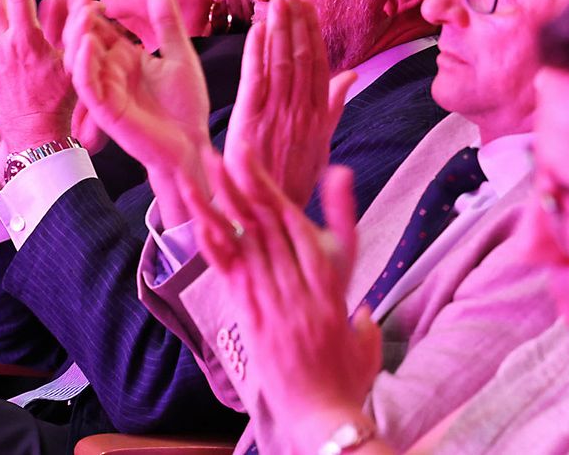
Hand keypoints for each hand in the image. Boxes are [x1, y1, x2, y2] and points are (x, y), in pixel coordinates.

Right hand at [66, 0, 213, 214]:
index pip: (99, 28)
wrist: (192, 143)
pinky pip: (89, 87)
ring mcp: (106, 92)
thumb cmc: (185, 105)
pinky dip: (85, 65)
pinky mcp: (107, 112)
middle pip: (83, 40)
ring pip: (80, 61)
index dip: (88, 8)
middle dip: (76, 17)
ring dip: (78, 37)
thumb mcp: (179, 55)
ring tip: (84, 13)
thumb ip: (167, 23)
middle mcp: (109, 73)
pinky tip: (87, 44)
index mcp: (123, 58)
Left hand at [192, 157, 379, 451]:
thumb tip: (362, 309)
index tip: (259, 166)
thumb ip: (364, 320)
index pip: (300, 228)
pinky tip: (202, 220)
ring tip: (211, 170)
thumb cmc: (347, 386)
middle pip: (273, 224)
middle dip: (250, 184)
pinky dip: (217, 244)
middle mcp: (303, 286)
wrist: (325, 419)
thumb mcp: (366, 343)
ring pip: (250, 240)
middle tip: (230, 150)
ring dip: (228, 202)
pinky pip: (233, 274)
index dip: (276, 193)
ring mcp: (277, 300)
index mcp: (332, 286)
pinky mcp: (254, 320)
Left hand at [223, 0, 352, 209]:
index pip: (318, 65)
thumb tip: (351, 74)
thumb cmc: (294, 181)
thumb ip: (333, 106)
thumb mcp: (322, 145)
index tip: (309, 7)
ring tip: (277, 1)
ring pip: (281, 63)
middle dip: (297, 22)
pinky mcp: (251, 120)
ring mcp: (276, 115)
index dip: (313, 33)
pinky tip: (256, 30)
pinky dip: (256, 53)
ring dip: (279, 29)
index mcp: (318, 116)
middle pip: (301, 58)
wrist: (270, 215)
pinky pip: (255, 80)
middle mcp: (300, 112)